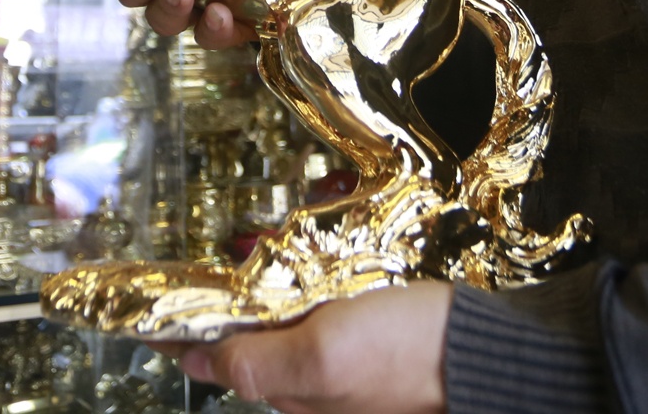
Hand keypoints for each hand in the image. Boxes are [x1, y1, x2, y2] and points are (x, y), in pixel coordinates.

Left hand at [164, 282, 451, 413]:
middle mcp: (319, 388)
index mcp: (295, 392)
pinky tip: (326, 269)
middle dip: (226, 311)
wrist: (498, 356)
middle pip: (252, 346)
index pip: (219, 361)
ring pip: (293, 329)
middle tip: (203, 270)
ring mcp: (352, 370)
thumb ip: (263, 361)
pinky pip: (333, 318)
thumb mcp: (328, 353)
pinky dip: (319, 290)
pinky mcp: (383, 349)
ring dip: (272, 295)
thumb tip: (200, 366)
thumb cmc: (416, 355)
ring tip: (255, 256)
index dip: (181, 335)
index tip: (148, 313)